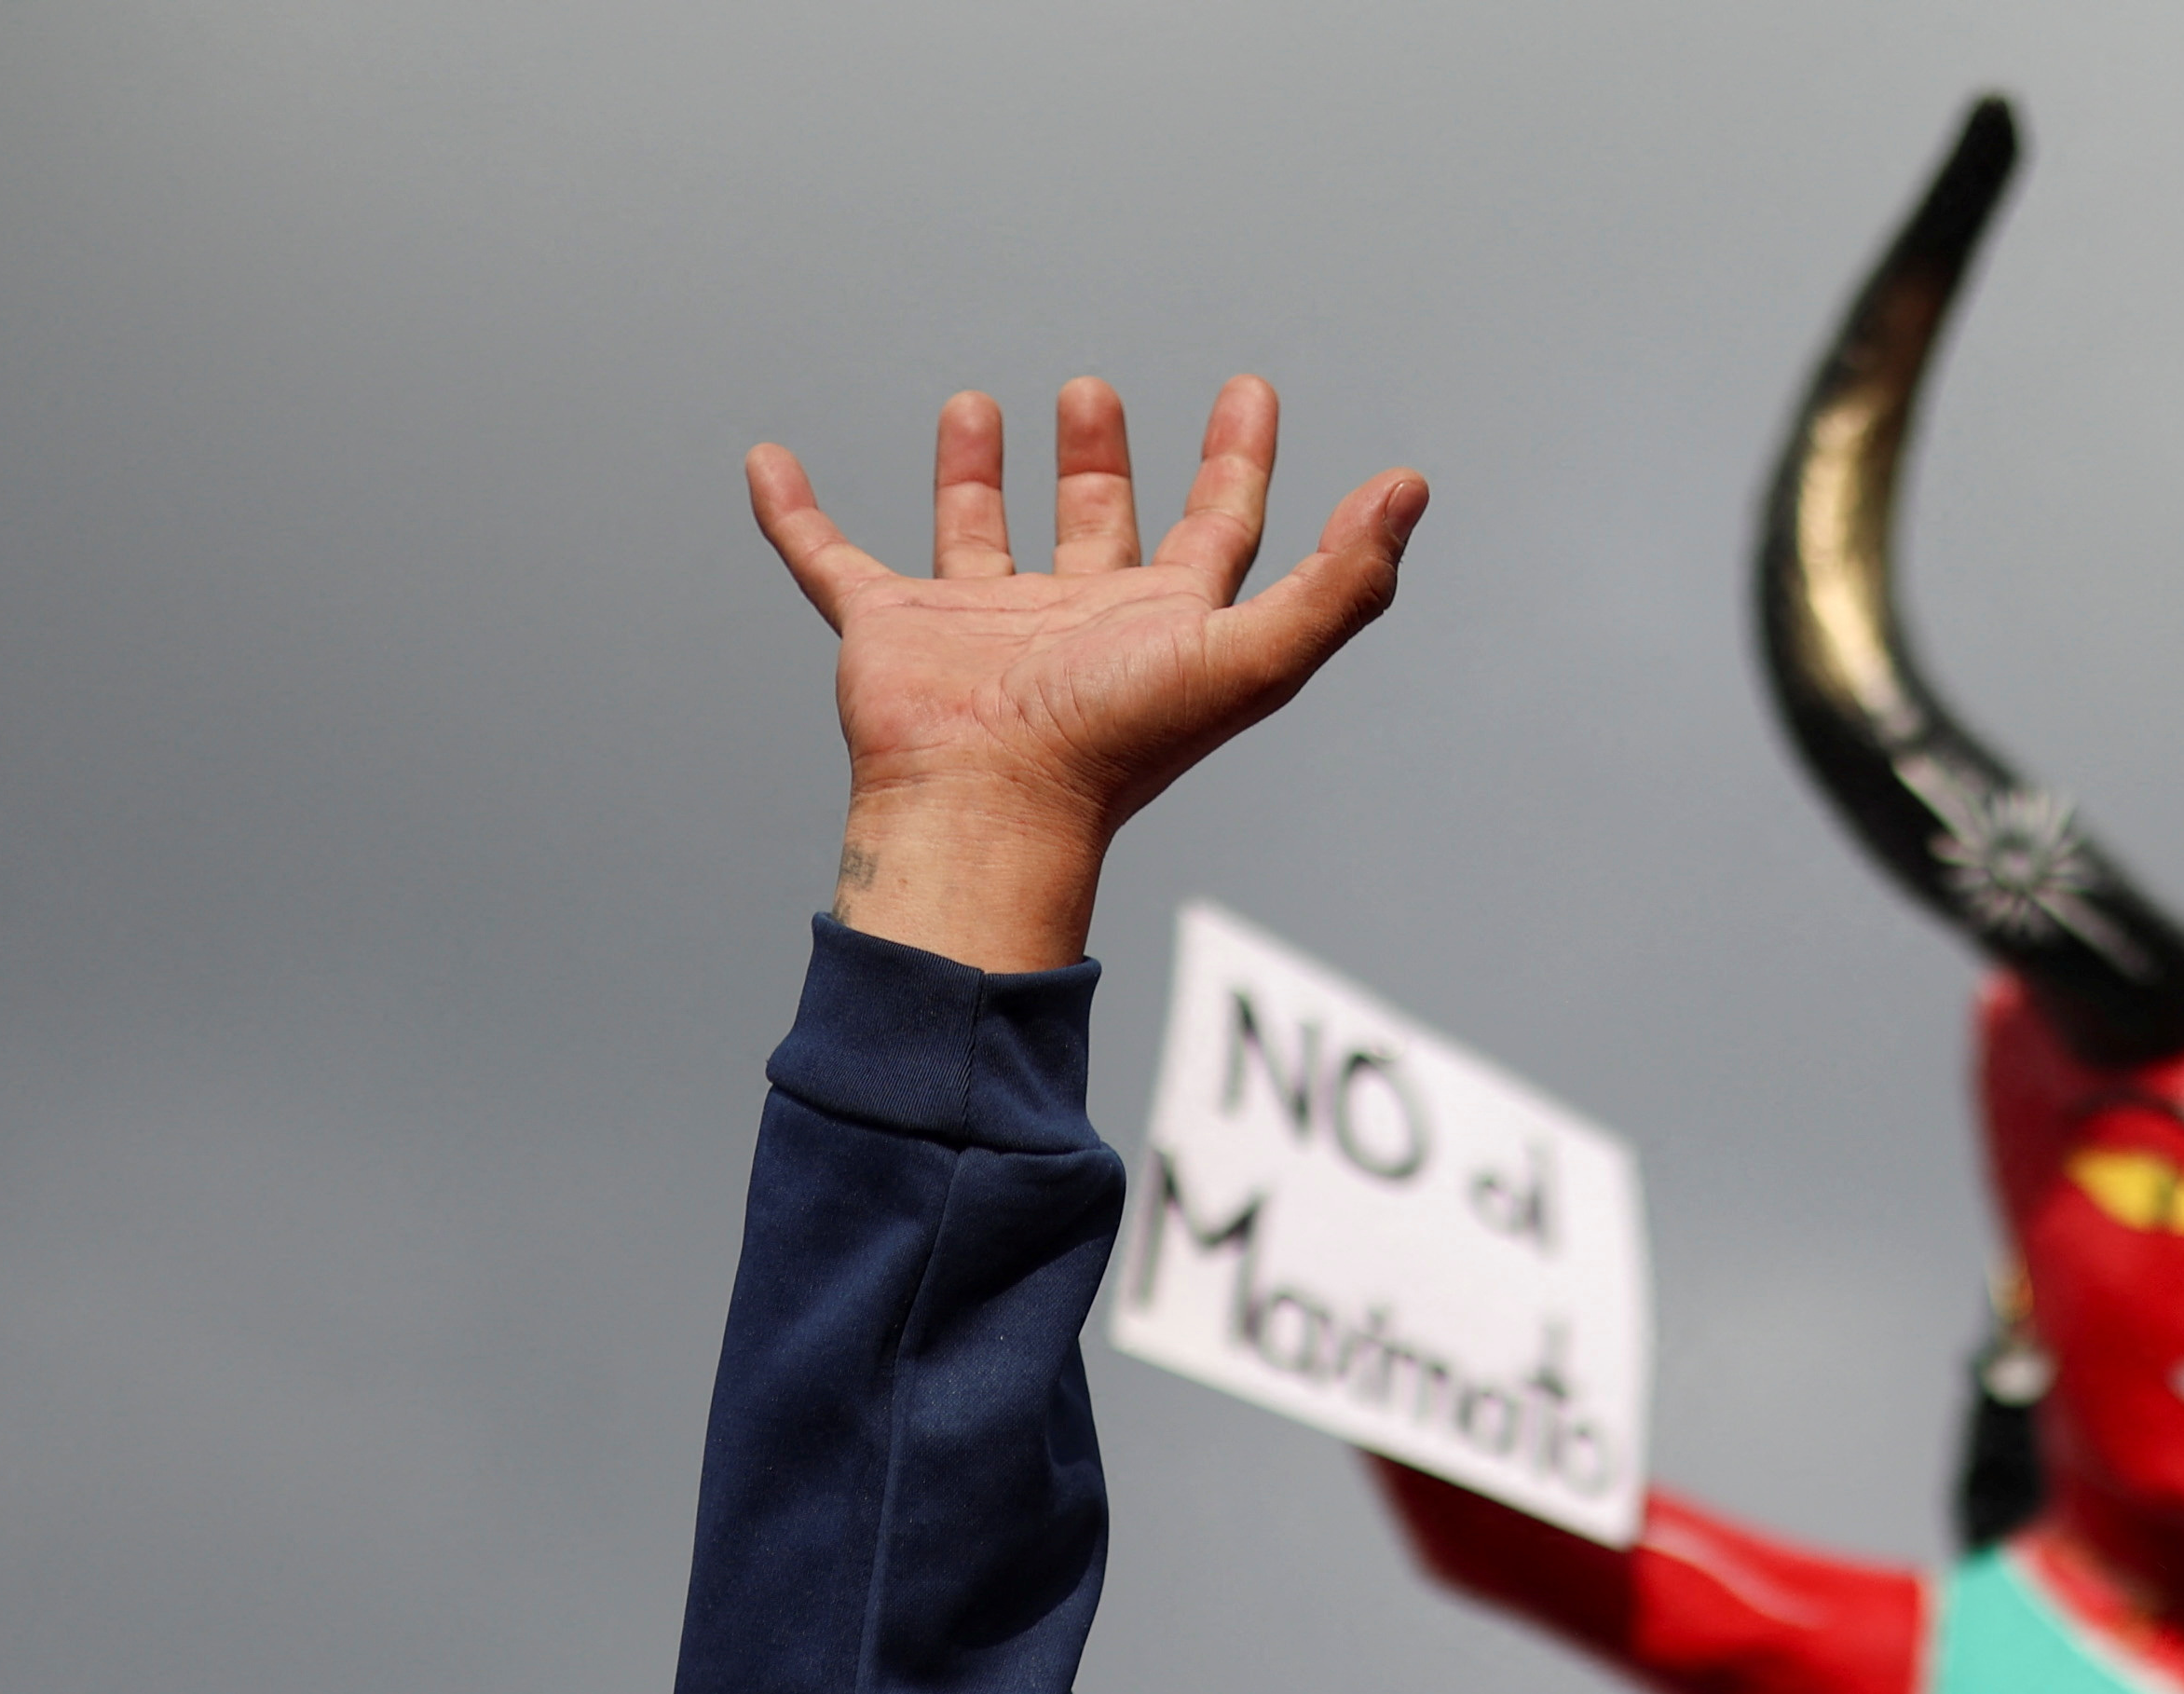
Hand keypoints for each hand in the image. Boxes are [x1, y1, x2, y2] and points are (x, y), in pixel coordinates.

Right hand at [751, 375, 1425, 973]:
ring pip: (977, 535)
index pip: (1216, 527)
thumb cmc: (1116, 748)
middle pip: (1098, 526)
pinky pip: (829, 559)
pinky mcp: (889, 630)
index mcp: (1161, 625)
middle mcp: (1075, 623)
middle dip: (1099, 461)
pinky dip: (796, 514)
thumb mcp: (1253, 657)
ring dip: (975, 474)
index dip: (1239, 460)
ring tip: (979, 407)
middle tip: (1096, 396)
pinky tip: (772, 466)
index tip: (1249, 393)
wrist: (988, 810)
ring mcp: (977, 628)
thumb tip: (1411, 489)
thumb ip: (1340, 581)